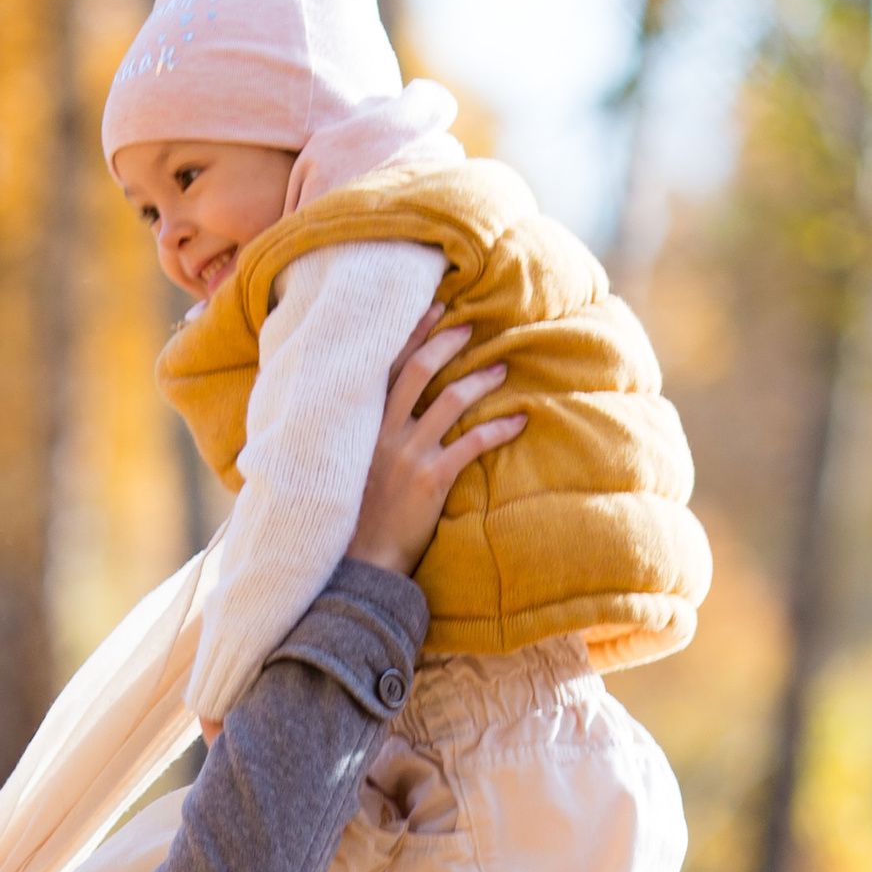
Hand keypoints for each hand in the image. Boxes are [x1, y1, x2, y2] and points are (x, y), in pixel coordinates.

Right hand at [345, 309, 524, 578]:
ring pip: (450, 400)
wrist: (363, 562)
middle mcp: (384, 432)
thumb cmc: (358, 518)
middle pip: (418, 370)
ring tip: (502, 370)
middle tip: (471, 327)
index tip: (432, 308)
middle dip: (447, 342)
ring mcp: (408, 454)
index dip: (411, 334)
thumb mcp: (352, 468)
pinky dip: (499, 427)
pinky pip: (473, 443)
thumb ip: (367, 437)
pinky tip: (519, 420)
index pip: (386, 367)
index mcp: (363, 426)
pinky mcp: (432, 479)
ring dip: (480, 380)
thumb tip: (387, 415)